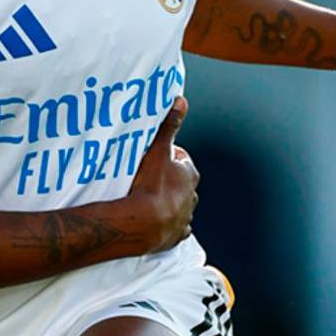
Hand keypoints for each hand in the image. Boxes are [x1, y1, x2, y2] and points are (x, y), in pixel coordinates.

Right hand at [129, 96, 199, 250]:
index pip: (181, 160)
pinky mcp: (176, 235)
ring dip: (166, 202)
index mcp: (190, 175)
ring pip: (178, 205)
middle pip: (180, 183)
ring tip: (146, 199)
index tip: (152, 157)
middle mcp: (192, 197)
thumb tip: (181, 101)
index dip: (166, 157)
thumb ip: (169, 125)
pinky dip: (166, 223)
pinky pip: (174, 227)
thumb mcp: (158, 150)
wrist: (143, 223)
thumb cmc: (151, 185)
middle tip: (146, 177)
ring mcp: (185, 217)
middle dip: (167, 180)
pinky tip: (153, 220)